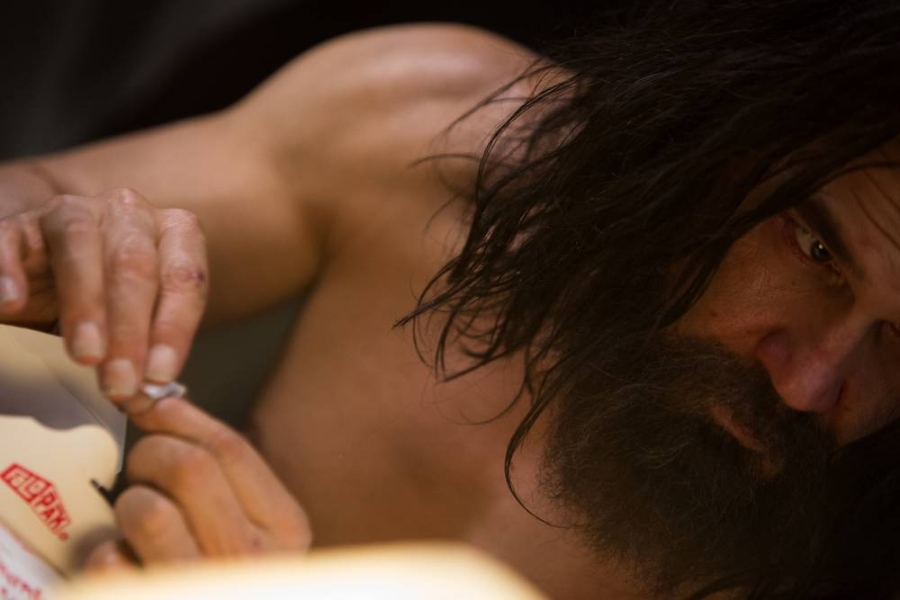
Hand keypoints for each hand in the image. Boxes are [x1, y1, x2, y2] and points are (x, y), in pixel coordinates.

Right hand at [0, 188, 206, 398]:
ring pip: (81, 243)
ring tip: (85, 353)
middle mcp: (129, 214)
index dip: (174, 328)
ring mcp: (72, 212)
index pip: (185, 277)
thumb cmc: (104, 315)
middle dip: (130, 329)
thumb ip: (145, 364)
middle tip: (120, 382)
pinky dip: (8, 269)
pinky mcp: (18, 225)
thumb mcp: (132, 336)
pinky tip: (12, 303)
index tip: (159, 376)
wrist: (40, 292)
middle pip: (135, 263)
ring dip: (85, 303)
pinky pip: (10, 237)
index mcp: (171, 235)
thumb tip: (153, 401)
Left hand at [85, 396, 310, 569]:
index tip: (154, 407)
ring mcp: (203, 585)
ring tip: (138, 525)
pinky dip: (105, 559)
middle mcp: (253, 559)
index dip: (183, 418)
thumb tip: (166, 403)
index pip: (231, 449)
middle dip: (151, 456)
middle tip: (144, 469)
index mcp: (287, 530)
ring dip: (128, 507)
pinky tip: (127, 570)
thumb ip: (227, 473)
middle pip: (187, 467)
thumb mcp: (257, 531)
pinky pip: (107, 562)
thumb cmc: (237, 579)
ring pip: (145, 507)